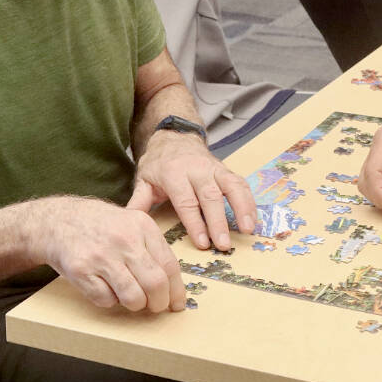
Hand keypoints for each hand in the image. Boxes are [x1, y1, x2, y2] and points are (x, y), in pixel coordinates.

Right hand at [41, 198, 186, 312]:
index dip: (177, 290)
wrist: (58, 221)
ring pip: (132, 297)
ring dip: (135, 304)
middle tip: (155, 306)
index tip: (177, 303)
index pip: (169, 266)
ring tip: (130, 297)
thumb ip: (152, 248)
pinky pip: (106, 300)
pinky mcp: (81, 270)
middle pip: (155, 284)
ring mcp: (101, 255)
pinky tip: (106, 287)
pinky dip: (109, 300)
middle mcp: (124, 240)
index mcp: (142, 226)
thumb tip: (173, 284)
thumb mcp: (131, 223)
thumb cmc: (100, 226)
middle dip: (159, 303)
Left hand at [128, 131, 256, 251]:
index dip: (195, 223)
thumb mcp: (143, 179)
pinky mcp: (226, 170)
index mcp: (174, 173)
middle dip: (218, 221)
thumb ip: (138, 201)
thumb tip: (129, 223)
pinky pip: (241, 184)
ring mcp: (214, 168)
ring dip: (241, 209)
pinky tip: (253, 220)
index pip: (186, 201)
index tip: (202, 242)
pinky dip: (249, 201)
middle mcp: (197, 169)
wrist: (174, 137)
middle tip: (223, 244)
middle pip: (210, 196)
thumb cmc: (158, 163)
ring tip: (247, 230)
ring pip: (231, 187)